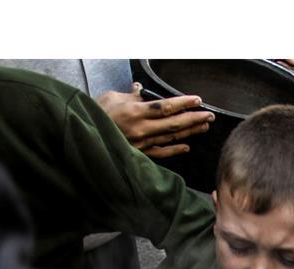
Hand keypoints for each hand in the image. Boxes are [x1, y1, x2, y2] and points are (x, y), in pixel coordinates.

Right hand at [96, 83, 214, 158]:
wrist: (83, 135)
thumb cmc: (96, 113)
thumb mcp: (111, 98)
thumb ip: (130, 95)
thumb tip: (139, 89)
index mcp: (134, 112)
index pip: (165, 107)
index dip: (183, 104)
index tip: (197, 100)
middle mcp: (140, 129)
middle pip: (174, 124)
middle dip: (194, 118)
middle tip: (209, 115)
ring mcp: (141, 143)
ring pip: (171, 137)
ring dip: (189, 132)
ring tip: (204, 126)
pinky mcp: (139, 153)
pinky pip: (160, 152)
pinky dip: (174, 150)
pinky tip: (186, 146)